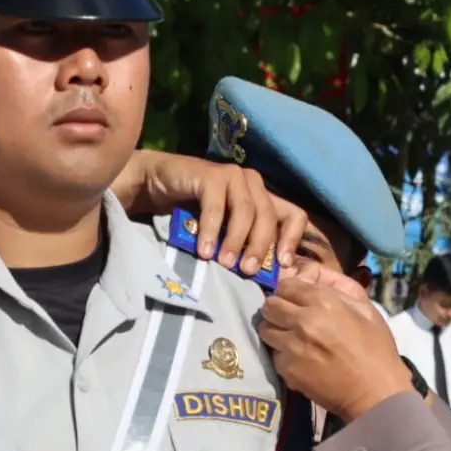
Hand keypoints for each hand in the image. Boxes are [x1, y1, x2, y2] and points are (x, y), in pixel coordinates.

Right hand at [110, 150, 306, 272]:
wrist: (156, 185)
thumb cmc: (193, 214)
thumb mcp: (225, 232)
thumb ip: (244, 246)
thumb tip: (266, 277)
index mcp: (264, 198)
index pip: (294, 215)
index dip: (292, 240)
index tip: (281, 265)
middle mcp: (253, 184)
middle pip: (269, 217)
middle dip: (260, 247)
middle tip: (248, 271)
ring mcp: (234, 176)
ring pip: (246, 211)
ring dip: (236, 240)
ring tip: (224, 263)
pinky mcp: (211, 174)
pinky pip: (216, 206)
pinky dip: (212, 230)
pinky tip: (204, 250)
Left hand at [258, 264, 413, 422]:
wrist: (375, 392)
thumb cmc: (376, 348)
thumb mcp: (365, 309)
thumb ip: (336, 288)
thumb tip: (311, 278)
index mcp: (323, 303)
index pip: (286, 285)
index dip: (291, 292)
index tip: (297, 300)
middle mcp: (302, 322)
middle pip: (270, 305)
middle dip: (278, 309)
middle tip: (291, 318)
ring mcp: (292, 347)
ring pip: (266, 329)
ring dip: (276, 330)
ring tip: (293, 338)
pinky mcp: (287, 370)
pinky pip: (274, 353)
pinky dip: (283, 354)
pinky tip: (300, 358)